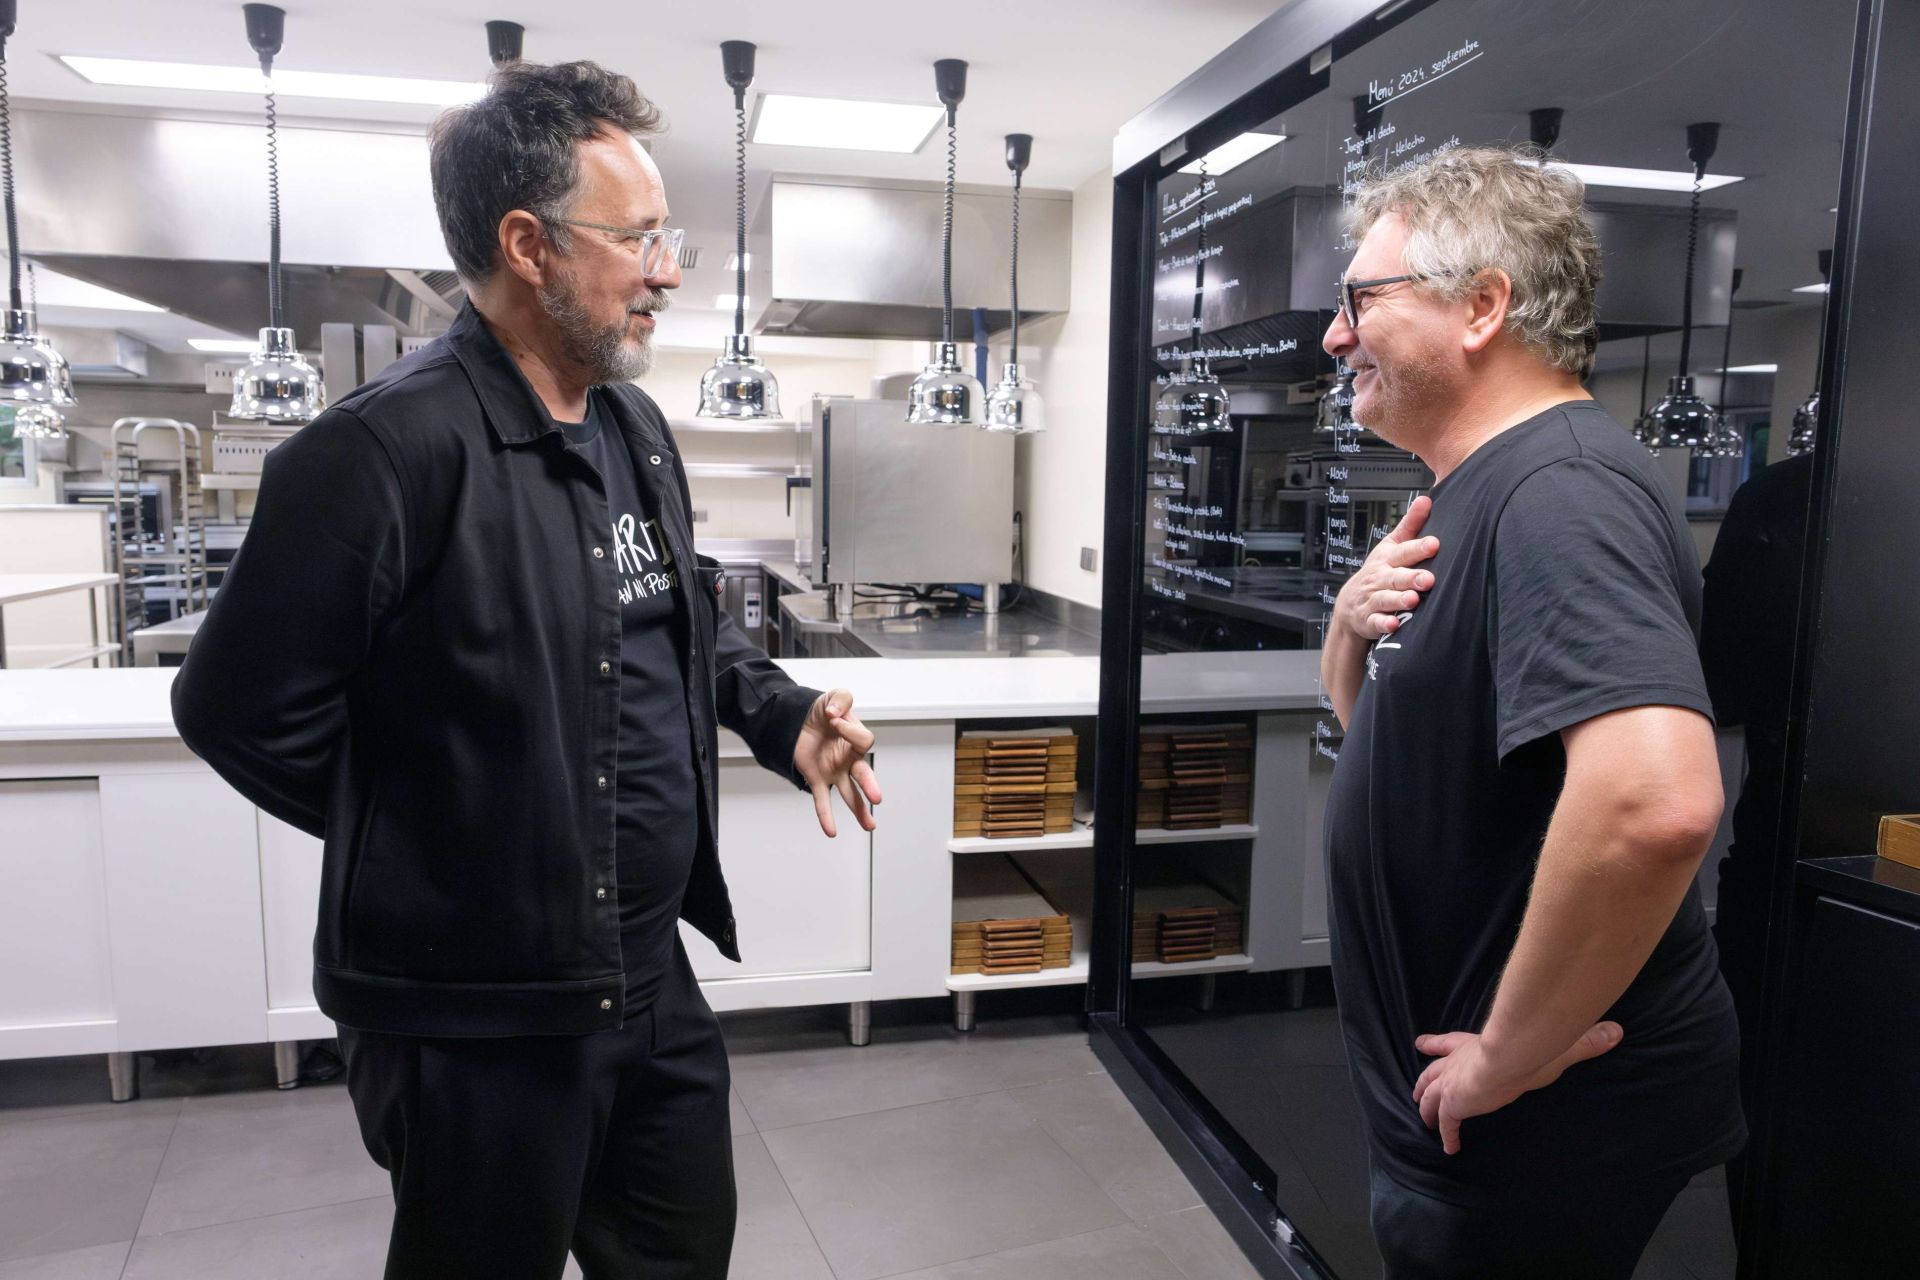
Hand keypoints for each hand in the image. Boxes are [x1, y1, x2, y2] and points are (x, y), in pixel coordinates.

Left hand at [793, 689, 881, 837]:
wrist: (800, 720)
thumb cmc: (823, 710)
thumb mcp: (835, 696)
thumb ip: (841, 698)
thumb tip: (834, 714)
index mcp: (856, 739)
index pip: (863, 741)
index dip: (849, 730)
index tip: (832, 718)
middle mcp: (849, 759)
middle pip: (864, 774)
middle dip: (870, 786)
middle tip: (877, 798)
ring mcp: (835, 771)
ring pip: (850, 794)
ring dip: (859, 810)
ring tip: (870, 827)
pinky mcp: (817, 779)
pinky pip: (822, 800)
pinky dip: (826, 816)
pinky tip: (831, 832)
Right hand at [1334, 496, 1438, 642]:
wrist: (1350, 604)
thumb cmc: (1378, 572)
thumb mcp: (1391, 546)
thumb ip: (1411, 524)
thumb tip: (1427, 499)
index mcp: (1387, 559)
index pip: (1404, 551)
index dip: (1418, 548)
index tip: (1434, 544)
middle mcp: (1379, 578)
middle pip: (1395, 576)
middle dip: (1410, 577)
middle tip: (1429, 578)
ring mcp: (1372, 598)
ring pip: (1385, 598)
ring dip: (1398, 599)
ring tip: (1412, 599)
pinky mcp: (1369, 619)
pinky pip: (1375, 621)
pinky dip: (1383, 624)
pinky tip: (1393, 625)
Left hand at [1410, 1022, 1621, 1154]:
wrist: (1509, 1055)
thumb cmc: (1528, 1046)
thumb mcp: (1553, 1043)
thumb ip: (1582, 1041)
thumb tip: (1615, 1032)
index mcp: (1471, 1045)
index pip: (1448, 1042)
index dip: (1435, 1044)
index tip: (1422, 1044)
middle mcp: (1456, 1063)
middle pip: (1431, 1072)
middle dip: (1424, 1080)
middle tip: (1417, 1089)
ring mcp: (1452, 1084)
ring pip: (1428, 1096)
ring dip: (1426, 1107)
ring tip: (1425, 1118)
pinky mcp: (1453, 1105)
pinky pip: (1446, 1124)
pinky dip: (1446, 1136)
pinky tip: (1449, 1148)